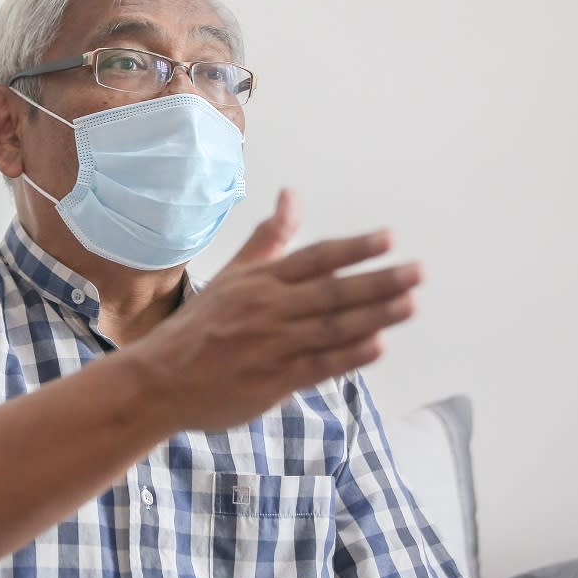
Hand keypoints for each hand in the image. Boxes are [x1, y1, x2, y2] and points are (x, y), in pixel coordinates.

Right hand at [129, 189, 422, 431]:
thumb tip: (291, 195)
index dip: (354, 248)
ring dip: (374, 315)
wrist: (159, 379)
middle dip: (378, 281)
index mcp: (260, 282)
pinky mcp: (272, 382)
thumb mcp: (232, 275)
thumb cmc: (200, 326)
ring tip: (411, 304)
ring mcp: (271, 346)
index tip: (389, 239)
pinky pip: (318, 366)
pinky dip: (348, 356)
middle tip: (418, 271)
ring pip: (331, 328)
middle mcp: (268, 309)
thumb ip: (268, 239)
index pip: (315, 259)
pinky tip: (378, 345)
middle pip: (331, 292)